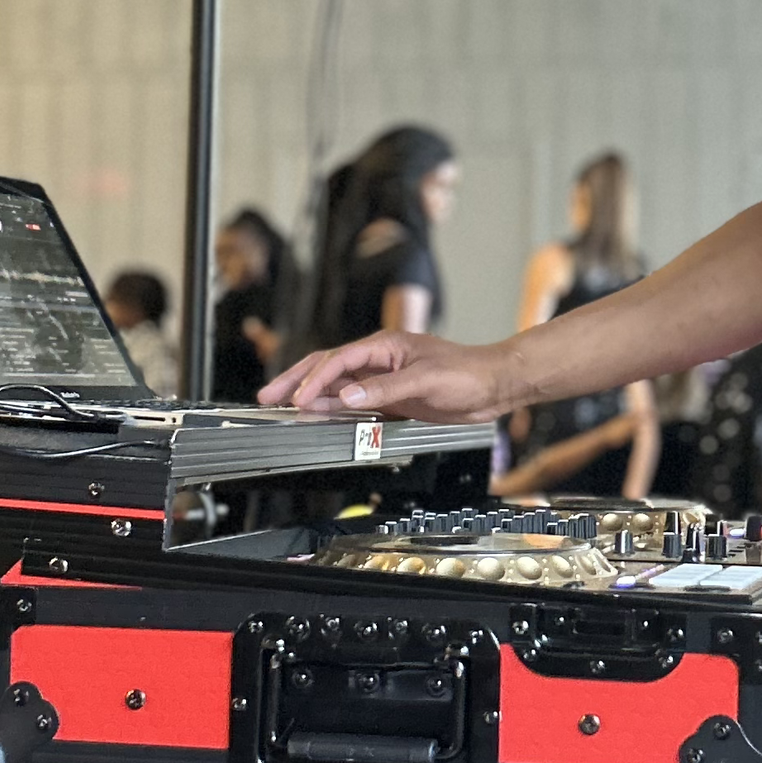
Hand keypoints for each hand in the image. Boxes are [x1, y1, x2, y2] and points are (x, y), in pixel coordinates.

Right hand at [260, 331, 514, 419]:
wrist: (493, 385)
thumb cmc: (467, 373)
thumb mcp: (424, 380)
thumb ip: (384, 389)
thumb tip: (347, 396)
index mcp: (384, 346)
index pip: (338, 360)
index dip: (315, 380)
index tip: (299, 399)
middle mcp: (380, 360)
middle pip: (328, 368)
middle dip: (297, 380)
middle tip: (268, 395)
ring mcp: (384, 379)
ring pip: (338, 386)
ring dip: (312, 396)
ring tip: (284, 407)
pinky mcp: (392, 397)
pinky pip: (355, 402)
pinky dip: (334, 408)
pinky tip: (320, 416)